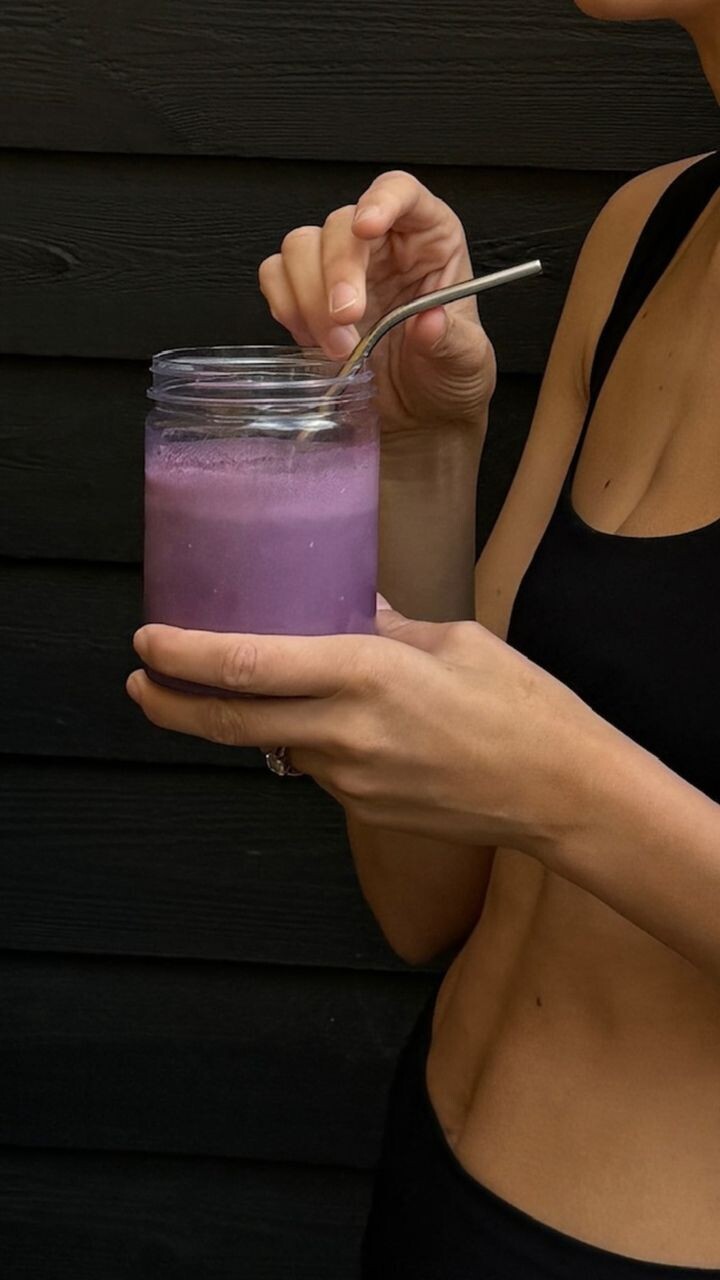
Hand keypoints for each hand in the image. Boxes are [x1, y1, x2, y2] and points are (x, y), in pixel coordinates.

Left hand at [127, 604, 610, 858]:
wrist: (562, 793)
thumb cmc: (522, 704)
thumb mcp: (453, 641)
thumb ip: (383, 625)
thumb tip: (339, 604)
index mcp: (366, 674)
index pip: (246, 666)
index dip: (183, 656)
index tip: (146, 641)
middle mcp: (345, 733)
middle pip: (228, 722)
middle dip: (167, 703)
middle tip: (138, 682)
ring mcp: (350, 781)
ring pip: (270, 745)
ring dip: (235, 720)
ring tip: (219, 690)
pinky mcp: (362, 809)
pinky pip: (311, 768)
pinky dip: (296, 740)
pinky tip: (314, 721)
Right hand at [258, 170, 495, 442]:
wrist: (418, 414)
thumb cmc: (446, 376)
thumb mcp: (466, 363)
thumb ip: (450, 340)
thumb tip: (428, 322)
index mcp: (429, 238)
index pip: (401, 193)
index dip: (382, 200)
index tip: (367, 226)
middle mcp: (381, 243)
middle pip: (340, 224)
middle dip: (336, 273)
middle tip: (346, 321)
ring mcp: (339, 266)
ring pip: (301, 246)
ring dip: (309, 298)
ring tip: (337, 347)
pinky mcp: (306, 293)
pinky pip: (276, 276)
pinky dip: (286, 306)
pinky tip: (311, 339)